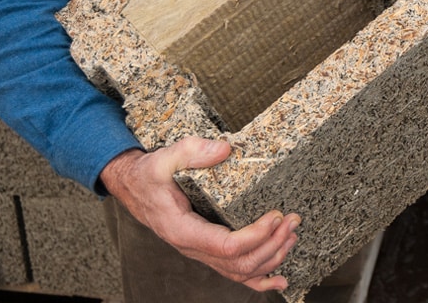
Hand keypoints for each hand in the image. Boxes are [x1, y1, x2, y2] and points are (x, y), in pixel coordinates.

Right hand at [100, 136, 299, 291]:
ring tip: (292, 236)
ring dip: (271, 257)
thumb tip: (225, 149)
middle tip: (292, 222)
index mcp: (183, 230)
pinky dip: (259, 278)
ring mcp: (201, 251)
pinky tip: (279, 277)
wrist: (134, 186)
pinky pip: (234, 272)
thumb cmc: (149, 175)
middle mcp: (193, 247)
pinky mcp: (207, 248)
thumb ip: (193, 152)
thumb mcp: (165, 157)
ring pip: (240, 271)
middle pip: (239, 264)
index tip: (276, 216)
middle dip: (272, 245)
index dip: (256, 236)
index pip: (226, 247)